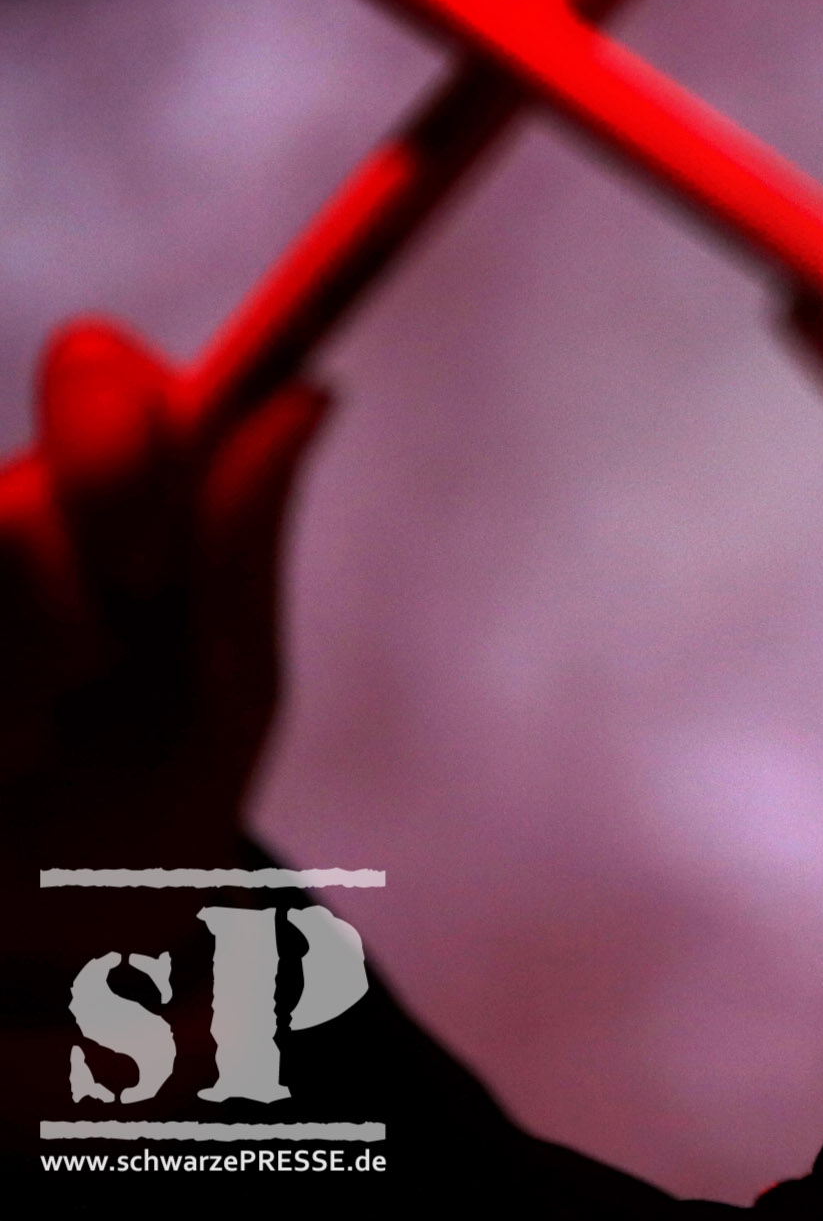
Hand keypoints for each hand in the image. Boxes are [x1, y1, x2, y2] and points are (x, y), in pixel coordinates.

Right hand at [1, 321, 327, 921]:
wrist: (69, 935)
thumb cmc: (161, 782)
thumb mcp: (227, 684)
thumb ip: (240, 551)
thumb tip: (308, 395)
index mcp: (108, 493)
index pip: (95, 372)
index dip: (114, 442)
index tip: (145, 557)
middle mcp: (4, 519)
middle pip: (13, 496)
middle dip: (63, 601)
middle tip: (95, 675)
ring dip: (11, 685)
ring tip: (35, 749)